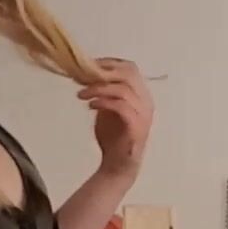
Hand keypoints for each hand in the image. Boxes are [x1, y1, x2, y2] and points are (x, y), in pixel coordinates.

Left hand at [77, 57, 153, 179]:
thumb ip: (104, 92)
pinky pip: (121, 106)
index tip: (87, 65)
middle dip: (103, 72)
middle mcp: (146, 102)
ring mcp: (143, 114)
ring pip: (122, 89)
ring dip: (98, 88)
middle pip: (129, 74)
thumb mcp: (107, 108)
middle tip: (83, 77)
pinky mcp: (137, 126)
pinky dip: (104, 102)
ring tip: (81, 94)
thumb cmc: (113, 138)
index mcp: (141, 95)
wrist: (119, 165)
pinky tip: (91, 105)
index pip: (130, 68)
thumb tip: (86, 74)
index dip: (108, 63)